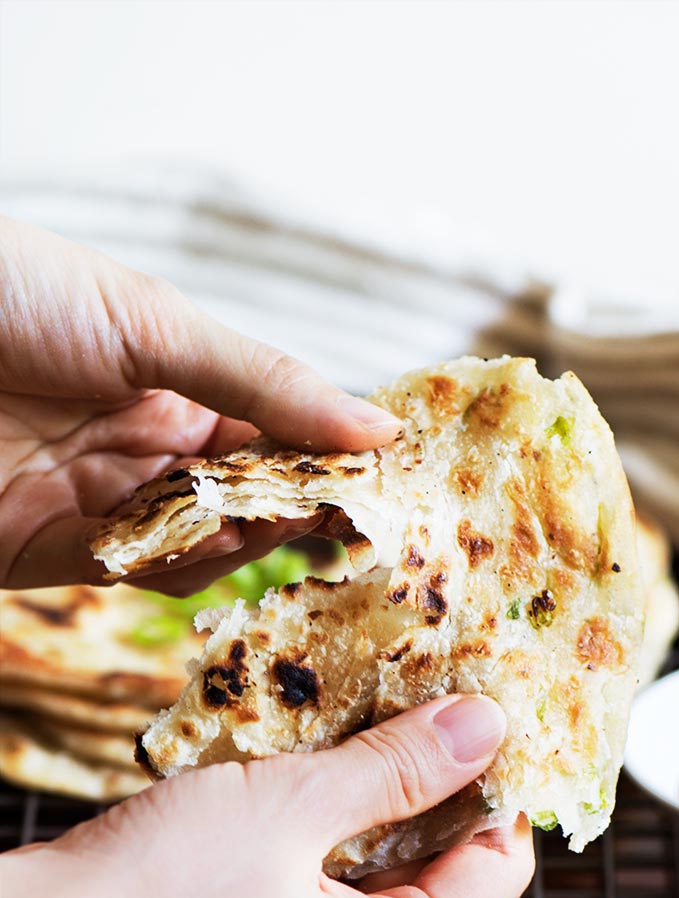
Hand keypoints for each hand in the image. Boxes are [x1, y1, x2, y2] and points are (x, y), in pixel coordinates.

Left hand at [0, 216, 400, 590]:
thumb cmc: (14, 289)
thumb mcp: (154, 322)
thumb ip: (266, 382)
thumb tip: (379, 426)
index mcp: (182, 386)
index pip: (279, 437)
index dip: (330, 463)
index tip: (385, 487)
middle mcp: (149, 450)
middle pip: (246, 503)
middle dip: (293, 512)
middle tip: (343, 521)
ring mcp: (102, 502)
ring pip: (197, 550)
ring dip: (235, 542)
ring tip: (258, 522)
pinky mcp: (48, 549)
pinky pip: (129, 571)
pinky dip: (167, 563)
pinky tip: (194, 540)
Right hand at [0, 695, 532, 897]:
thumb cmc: (161, 881)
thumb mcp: (296, 802)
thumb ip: (401, 767)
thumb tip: (485, 729)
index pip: (494, 873)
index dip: (497, 789)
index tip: (483, 721)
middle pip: (437, 885)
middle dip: (432, 797)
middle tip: (417, 714)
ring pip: (377, 894)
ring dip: (374, 817)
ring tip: (359, 740)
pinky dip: (326, 851)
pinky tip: (304, 793)